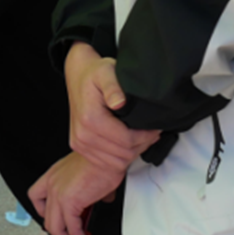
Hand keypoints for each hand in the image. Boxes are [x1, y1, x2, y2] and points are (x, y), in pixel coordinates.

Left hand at [29, 152, 124, 234]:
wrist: (107, 153)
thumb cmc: (101, 158)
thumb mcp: (89, 174)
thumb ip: (90, 189)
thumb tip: (101, 200)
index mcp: (54, 175)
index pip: (37, 197)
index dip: (45, 214)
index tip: (59, 222)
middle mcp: (52, 184)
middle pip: (47, 219)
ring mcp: (57, 194)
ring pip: (55, 229)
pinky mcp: (69, 203)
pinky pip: (72, 230)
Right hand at [65, 43, 159, 172]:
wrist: (78, 76)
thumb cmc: (95, 73)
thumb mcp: (106, 72)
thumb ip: (113, 86)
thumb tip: (119, 103)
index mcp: (90, 119)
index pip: (126, 140)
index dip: (146, 136)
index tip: (155, 127)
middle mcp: (82, 135)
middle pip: (123, 154)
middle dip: (142, 144)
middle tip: (152, 132)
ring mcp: (79, 143)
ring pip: (117, 162)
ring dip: (132, 152)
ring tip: (141, 136)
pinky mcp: (79, 147)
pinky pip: (106, 163)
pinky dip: (121, 156)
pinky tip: (128, 142)